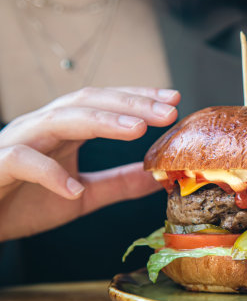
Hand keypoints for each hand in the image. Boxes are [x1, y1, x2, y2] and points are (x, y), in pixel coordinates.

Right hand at [0, 87, 179, 240]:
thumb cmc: (25, 201)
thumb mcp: (83, 195)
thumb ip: (117, 184)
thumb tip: (156, 177)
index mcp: (64, 129)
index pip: (106, 103)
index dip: (139, 99)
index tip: (174, 100)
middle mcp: (42, 127)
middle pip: (89, 102)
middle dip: (131, 103)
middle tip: (168, 110)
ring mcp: (18, 142)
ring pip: (59, 119)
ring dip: (100, 122)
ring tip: (137, 130)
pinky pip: (22, 161)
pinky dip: (49, 173)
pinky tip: (73, 188)